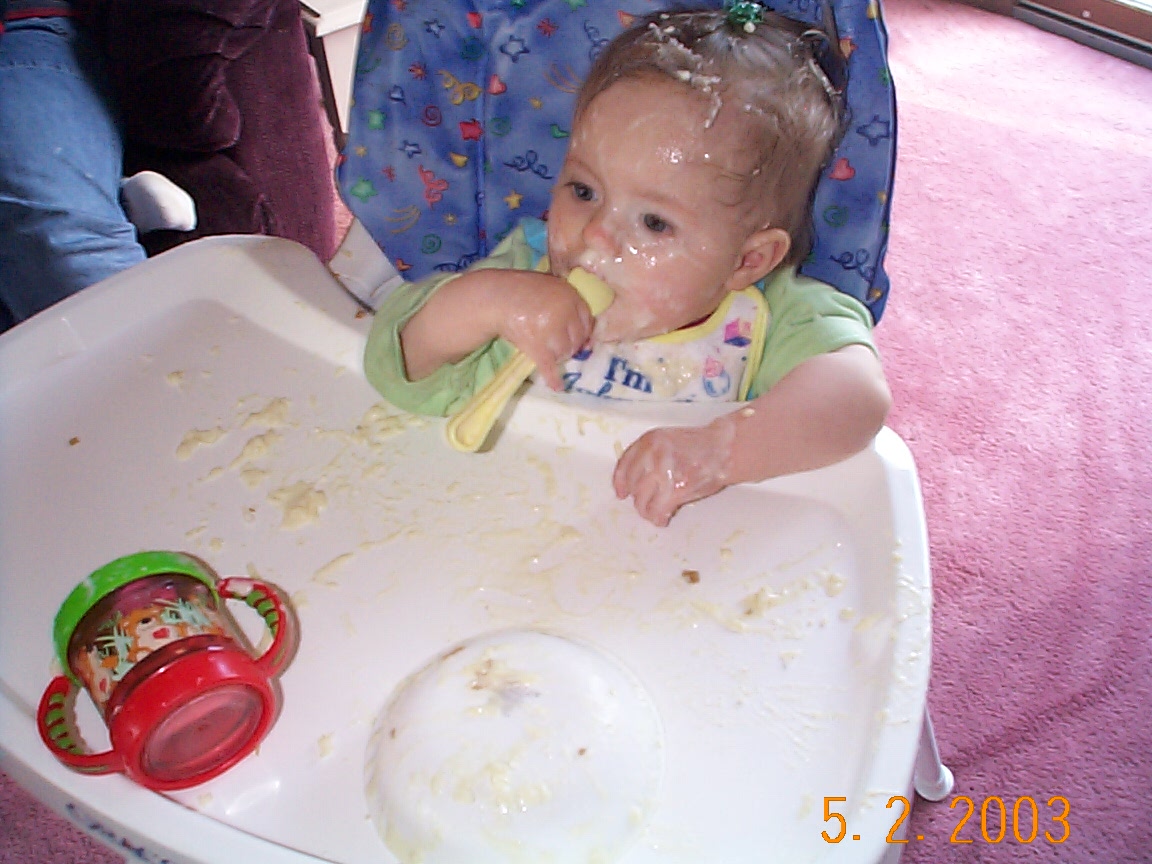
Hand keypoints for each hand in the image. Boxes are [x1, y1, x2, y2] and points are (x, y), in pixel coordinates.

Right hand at [496, 272, 594, 389]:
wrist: (496, 299)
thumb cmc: (522, 291)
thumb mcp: (550, 287)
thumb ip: (567, 304)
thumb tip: (586, 338)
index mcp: (569, 295)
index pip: (587, 319)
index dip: (584, 331)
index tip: (581, 338)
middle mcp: (564, 313)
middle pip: (578, 338)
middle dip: (571, 344)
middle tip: (560, 345)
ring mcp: (551, 330)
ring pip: (565, 352)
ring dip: (559, 356)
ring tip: (549, 353)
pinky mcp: (537, 346)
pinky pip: (549, 366)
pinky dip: (553, 378)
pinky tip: (558, 387)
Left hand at [612, 420, 735, 526]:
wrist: (724, 449)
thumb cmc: (699, 446)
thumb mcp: (667, 441)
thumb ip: (649, 456)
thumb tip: (634, 482)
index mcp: (649, 440)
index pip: (624, 465)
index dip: (620, 483)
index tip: (621, 494)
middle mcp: (653, 455)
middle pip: (632, 486)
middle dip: (638, 500)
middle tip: (645, 506)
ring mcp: (664, 472)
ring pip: (642, 501)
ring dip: (647, 512)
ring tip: (655, 513)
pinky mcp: (676, 489)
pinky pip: (657, 511)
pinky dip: (658, 518)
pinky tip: (663, 519)